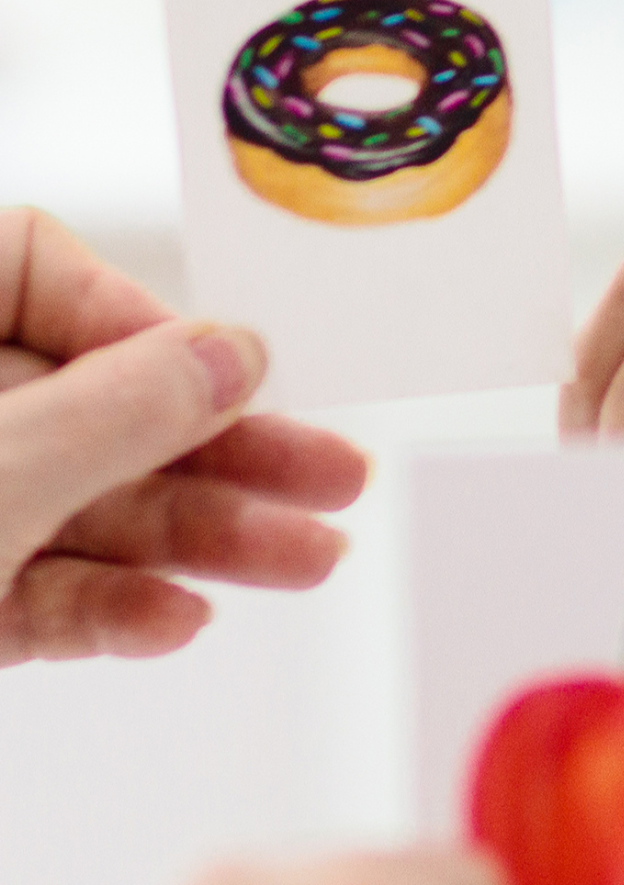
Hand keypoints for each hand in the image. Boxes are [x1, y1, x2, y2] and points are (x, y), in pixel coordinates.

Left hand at [0, 210, 366, 662]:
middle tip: (332, 478)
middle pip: (82, 401)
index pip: (33, 265)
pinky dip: (103, 606)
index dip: (135, 317)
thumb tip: (235, 355)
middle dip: (211, 452)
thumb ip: (118, 412)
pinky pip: (27, 588)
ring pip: (70, 505)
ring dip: (190, 540)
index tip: (222, 374)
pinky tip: (176, 619)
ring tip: (306, 562)